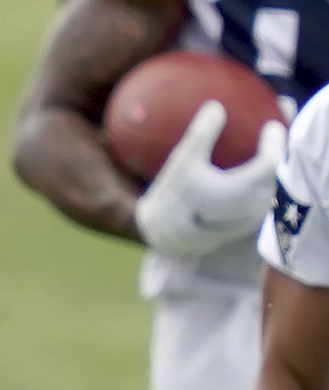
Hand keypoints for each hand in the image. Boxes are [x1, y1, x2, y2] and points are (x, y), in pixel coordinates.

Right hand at [134, 101, 285, 258]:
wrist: (161, 236)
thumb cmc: (171, 198)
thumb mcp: (181, 163)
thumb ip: (201, 134)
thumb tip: (216, 106)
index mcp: (241, 189)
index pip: (271, 160)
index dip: (275, 140)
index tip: (270, 124)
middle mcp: (251, 207)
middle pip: (274, 174)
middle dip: (274, 153)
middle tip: (270, 134)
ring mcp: (250, 220)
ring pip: (268, 189)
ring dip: (266, 172)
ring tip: (262, 155)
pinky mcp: (245, 228)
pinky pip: (259, 201)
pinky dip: (258, 187)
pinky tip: (248, 178)